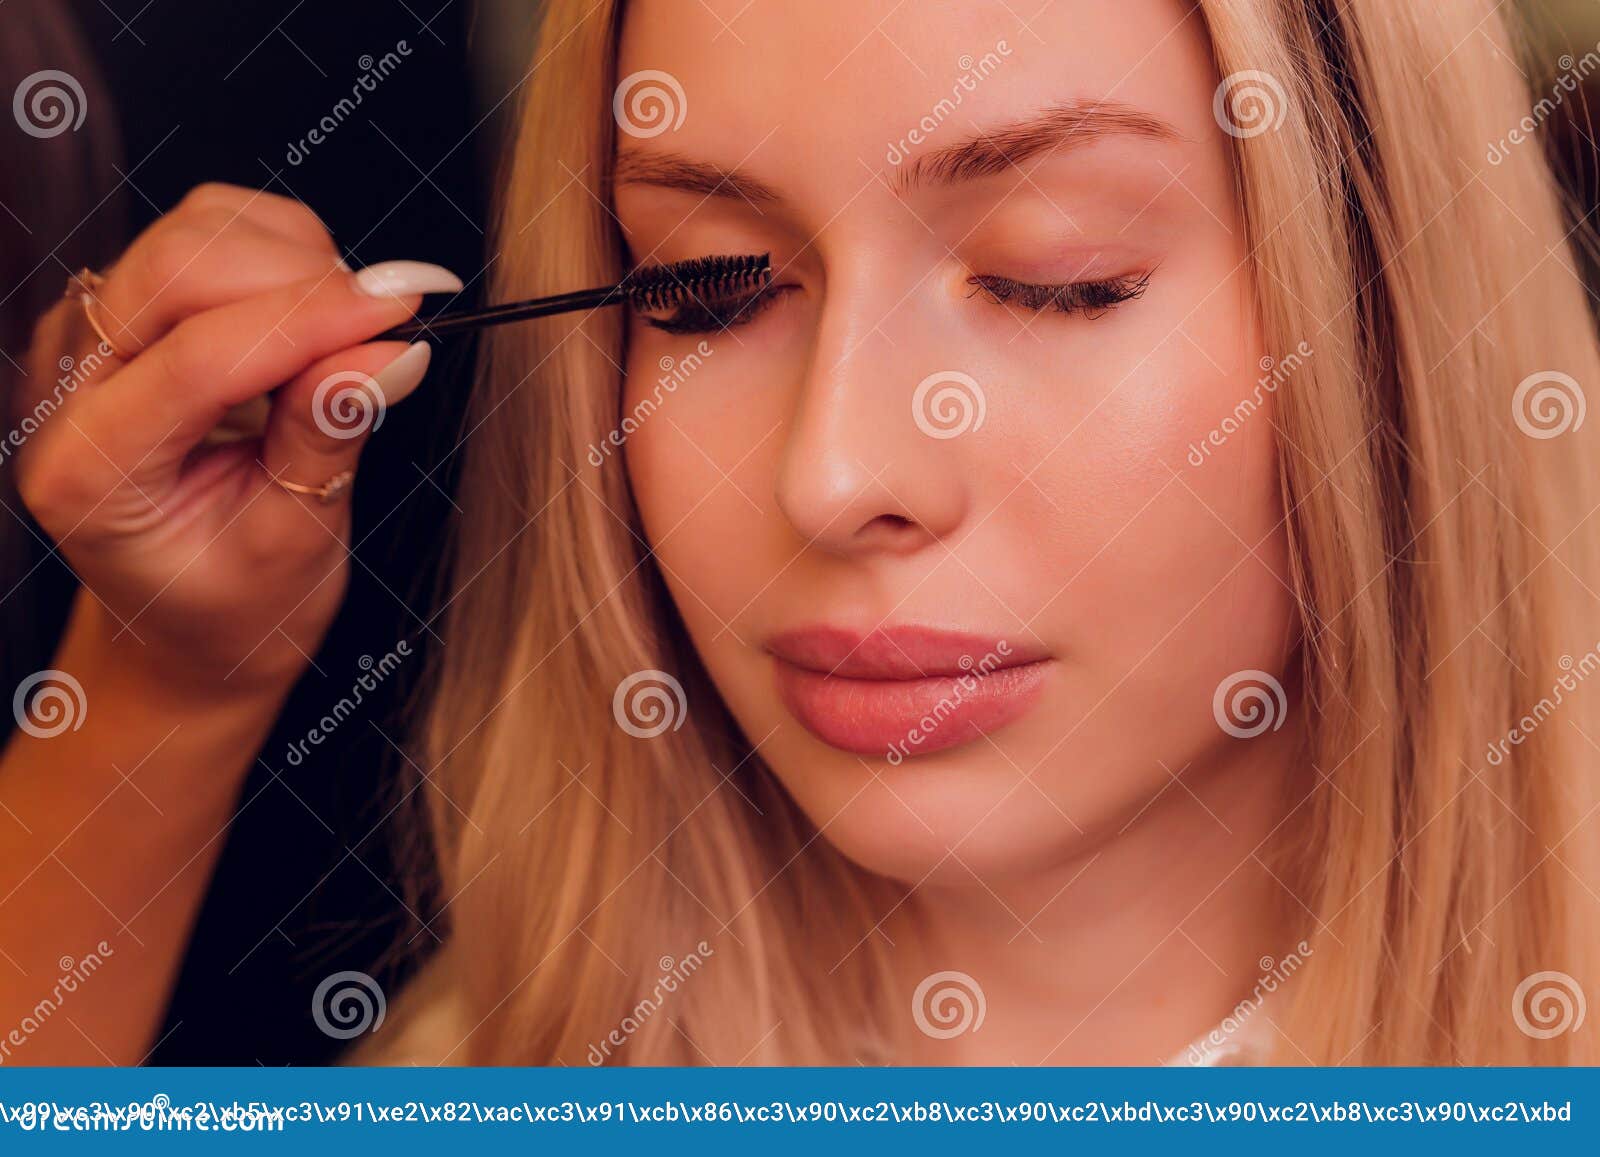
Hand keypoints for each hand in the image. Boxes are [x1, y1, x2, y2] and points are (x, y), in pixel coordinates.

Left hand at [12, 182, 461, 694]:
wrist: (187, 628)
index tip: (405, 310)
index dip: (312, 321)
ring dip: (295, 261)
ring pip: (196, 233)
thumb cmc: (231, 608)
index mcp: (90, 470)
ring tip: (348, 334)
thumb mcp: (291, 547)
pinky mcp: (131, 311)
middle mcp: (69, 390)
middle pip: (179, 267)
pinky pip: (209, 234)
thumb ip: (326, 438)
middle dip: (302, 278)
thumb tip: (386, 352)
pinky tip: (315, 318)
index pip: (197, 357)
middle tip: (391, 318)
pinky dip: (283, 254)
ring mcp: (91, 341)